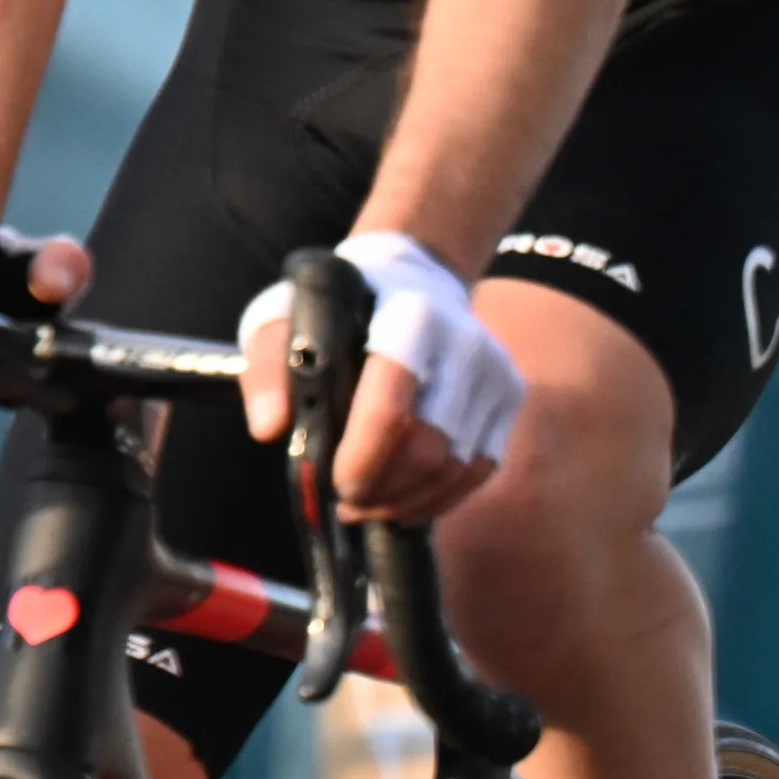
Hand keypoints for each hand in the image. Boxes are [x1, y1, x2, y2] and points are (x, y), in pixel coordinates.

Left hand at [238, 233, 522, 524]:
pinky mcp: (510, 394)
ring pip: (457, 466)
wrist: (413, 274)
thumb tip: (270, 429)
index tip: (334, 483)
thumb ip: (269, 369)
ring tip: (369, 504)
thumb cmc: (340, 305)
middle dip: (384, 488)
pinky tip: (403, 498)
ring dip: (409, 499)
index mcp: (409, 318)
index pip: (392, 408)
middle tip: (347, 502)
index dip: (363, 459)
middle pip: (430, 448)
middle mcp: (464, 343)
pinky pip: (480, 467)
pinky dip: (440, 494)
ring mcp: (494, 371)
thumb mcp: (285, 316)